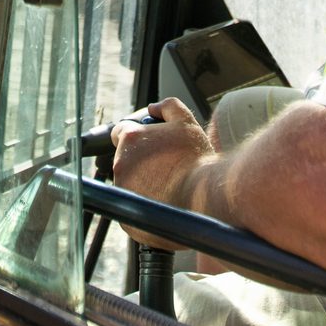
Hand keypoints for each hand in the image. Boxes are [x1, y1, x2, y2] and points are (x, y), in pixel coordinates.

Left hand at [111, 98, 215, 247]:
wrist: (205, 198)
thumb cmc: (196, 160)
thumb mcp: (185, 122)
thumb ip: (167, 107)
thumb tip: (154, 107)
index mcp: (130, 139)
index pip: (121, 132)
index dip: (136, 136)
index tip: (149, 144)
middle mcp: (120, 164)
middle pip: (125, 159)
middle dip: (141, 160)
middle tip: (164, 165)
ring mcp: (123, 192)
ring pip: (129, 184)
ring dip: (143, 182)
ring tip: (168, 184)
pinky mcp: (128, 217)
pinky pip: (135, 208)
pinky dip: (146, 204)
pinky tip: (165, 201)